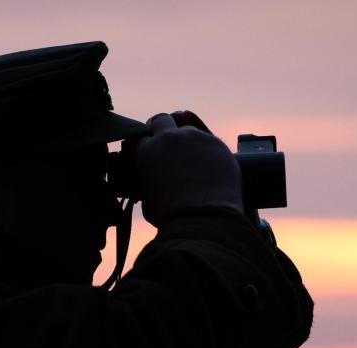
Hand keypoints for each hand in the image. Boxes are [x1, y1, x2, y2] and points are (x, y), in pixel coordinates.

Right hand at [128, 111, 243, 226]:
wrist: (204, 219)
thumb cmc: (172, 216)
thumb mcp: (147, 202)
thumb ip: (146, 185)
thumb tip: (148, 187)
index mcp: (147, 151)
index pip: (138, 136)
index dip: (142, 144)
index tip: (146, 152)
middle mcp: (170, 138)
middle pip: (162, 119)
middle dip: (162, 129)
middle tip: (166, 146)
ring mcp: (196, 138)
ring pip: (187, 129)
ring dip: (186, 141)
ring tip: (190, 161)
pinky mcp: (217, 143)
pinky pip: (208, 140)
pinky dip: (205, 150)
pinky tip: (207, 166)